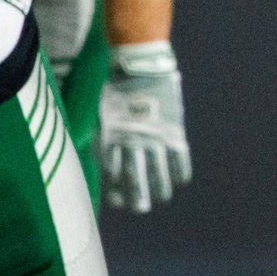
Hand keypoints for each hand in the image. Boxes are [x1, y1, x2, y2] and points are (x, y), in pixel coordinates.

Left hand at [98, 41, 192, 212]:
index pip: (113, 171)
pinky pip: (179, 155)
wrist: (140, 67)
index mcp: (114, 139)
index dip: (115, 188)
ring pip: (159, 169)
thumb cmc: (117, 88)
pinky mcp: (173, 128)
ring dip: (160, 186)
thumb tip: (96, 152)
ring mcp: (155, 136)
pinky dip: (180, 169)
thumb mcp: (102, 113)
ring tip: (162, 198)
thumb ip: (102, 135)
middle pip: (136, 175)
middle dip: (137, 194)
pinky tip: (181, 181)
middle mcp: (134, 141)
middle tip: (140, 209)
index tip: (117, 201)